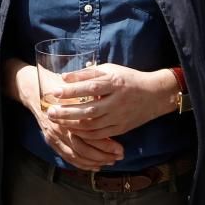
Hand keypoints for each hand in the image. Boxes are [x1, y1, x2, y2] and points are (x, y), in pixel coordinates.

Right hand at [5, 59, 122, 170]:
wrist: (34, 90)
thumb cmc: (58, 86)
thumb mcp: (75, 89)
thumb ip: (89, 99)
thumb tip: (110, 107)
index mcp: (68, 116)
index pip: (90, 137)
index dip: (106, 145)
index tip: (121, 148)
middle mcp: (60, 129)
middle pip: (84, 149)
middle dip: (102, 156)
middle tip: (118, 157)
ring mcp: (53, 136)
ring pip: (76, 155)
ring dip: (93, 161)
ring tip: (109, 162)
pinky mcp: (50, 140)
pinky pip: (67, 156)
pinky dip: (80, 163)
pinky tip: (93, 166)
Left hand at [44, 64, 176, 139]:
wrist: (154, 95)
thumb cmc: (128, 79)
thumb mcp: (110, 69)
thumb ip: (89, 73)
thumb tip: (65, 77)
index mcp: (115, 83)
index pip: (90, 87)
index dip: (72, 90)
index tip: (55, 91)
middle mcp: (117, 101)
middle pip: (89, 109)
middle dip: (67, 112)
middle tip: (50, 111)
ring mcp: (119, 117)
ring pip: (92, 125)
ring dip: (72, 124)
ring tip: (57, 121)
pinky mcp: (120, 128)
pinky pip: (99, 135)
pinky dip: (84, 134)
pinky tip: (72, 130)